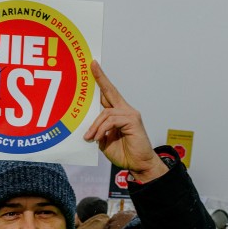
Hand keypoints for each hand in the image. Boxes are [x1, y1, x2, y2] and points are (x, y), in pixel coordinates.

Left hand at [83, 60, 167, 182]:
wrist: (138, 164)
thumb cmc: (123, 153)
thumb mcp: (104, 142)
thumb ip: (98, 132)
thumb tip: (88, 128)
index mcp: (118, 113)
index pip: (108, 94)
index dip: (101, 80)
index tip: (93, 66)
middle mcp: (125, 110)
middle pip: (111, 91)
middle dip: (100, 78)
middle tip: (92, 64)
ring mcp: (130, 114)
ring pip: (106, 113)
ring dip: (95, 126)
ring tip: (89, 138)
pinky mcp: (133, 121)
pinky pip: (111, 121)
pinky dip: (102, 129)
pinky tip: (98, 138)